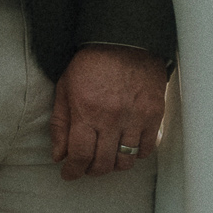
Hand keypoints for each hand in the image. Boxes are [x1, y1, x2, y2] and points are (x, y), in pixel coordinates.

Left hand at [47, 44, 166, 178]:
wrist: (125, 39)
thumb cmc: (92, 62)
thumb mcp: (65, 86)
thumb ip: (60, 123)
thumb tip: (58, 155)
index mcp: (86, 110)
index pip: (80, 156)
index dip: (73, 171)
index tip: (69, 173)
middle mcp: (111, 118)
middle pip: (103, 164)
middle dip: (91, 171)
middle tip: (87, 166)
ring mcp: (135, 117)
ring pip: (125, 161)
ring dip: (113, 165)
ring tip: (107, 157)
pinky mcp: (154, 114)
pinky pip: (146, 149)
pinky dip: (135, 154)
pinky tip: (127, 146)